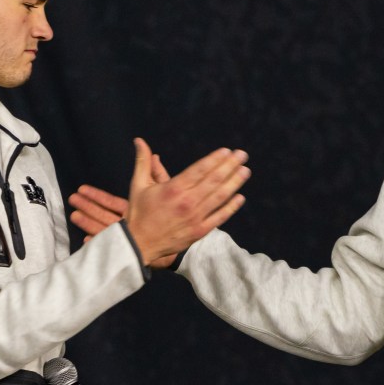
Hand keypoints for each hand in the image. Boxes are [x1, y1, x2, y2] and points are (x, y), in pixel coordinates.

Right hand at [78, 138, 248, 267]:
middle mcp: (187, 202)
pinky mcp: (199, 231)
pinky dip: (231, 207)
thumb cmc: (139, 212)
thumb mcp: (139, 185)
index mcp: (173, 188)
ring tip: (245, 171)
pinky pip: (219, 217)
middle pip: (214, 180)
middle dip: (230, 165)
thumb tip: (138, 140)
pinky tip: (240, 197)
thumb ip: (142, 161)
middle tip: (242, 155)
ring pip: (220, 197)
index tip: (227, 151)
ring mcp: (195, 218)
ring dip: (234, 182)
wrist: (138, 244)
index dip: (215, 159)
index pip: (200, 169)